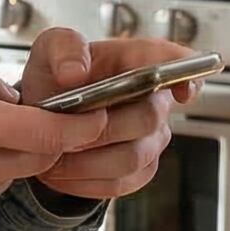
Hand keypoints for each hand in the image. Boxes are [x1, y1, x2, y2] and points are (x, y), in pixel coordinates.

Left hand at [16, 29, 192, 202]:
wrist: (44, 117)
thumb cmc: (55, 78)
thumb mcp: (49, 49)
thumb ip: (63, 48)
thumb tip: (75, 72)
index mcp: (135, 60)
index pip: (173, 63)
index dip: (185, 75)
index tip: (182, 91)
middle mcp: (153, 98)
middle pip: (148, 118)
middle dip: (102, 128)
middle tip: (65, 128)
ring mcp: (152, 135)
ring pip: (134, 156)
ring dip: (89, 160)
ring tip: (58, 152)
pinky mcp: (141, 167)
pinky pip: (122, 182)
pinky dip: (88, 180)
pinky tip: (66, 170)